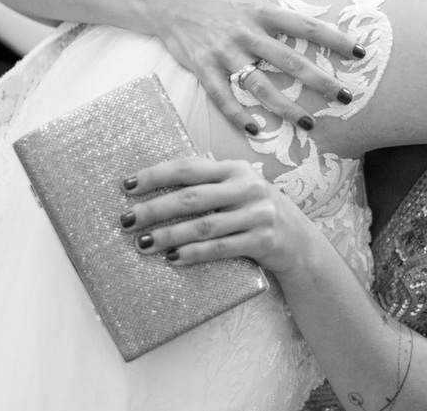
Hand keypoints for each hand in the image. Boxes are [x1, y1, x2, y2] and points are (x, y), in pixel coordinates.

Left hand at [120, 157, 312, 275]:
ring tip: (143, 244)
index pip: (188, 168)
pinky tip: (173, 259)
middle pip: (191, 198)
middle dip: (154, 209)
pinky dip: (195, 254)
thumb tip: (153, 187)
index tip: (127, 186)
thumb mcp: (237, 188)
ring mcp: (257, 215)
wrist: (299, 240)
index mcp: (235, 169)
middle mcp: (247, 188)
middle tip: (126, 221)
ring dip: (169, 236)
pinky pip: (221, 248)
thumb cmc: (254, 211)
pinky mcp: (263, 241)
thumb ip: (206, 183)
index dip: (155, 176)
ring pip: (203, 226)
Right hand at [151, 0, 362, 133]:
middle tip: (345, 97)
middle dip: (318, 80)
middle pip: (288, 59)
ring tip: (309, 124)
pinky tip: (256, 131)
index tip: (359, 53)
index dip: (334, 38)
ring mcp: (224, 52)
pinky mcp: (203, 67)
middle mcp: (245, 33)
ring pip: (258, 84)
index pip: (305, 25)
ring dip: (284, 107)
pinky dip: (237, 114)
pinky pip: (222, 96)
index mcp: (260, 10)